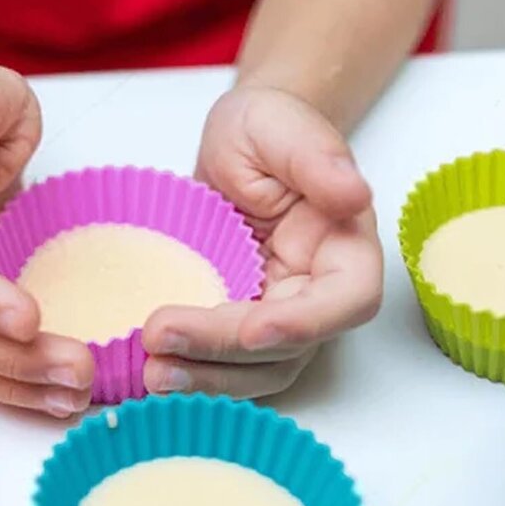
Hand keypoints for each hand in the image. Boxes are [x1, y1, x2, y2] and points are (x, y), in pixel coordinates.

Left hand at [142, 84, 382, 397]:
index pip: (347, 301)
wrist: (232, 152)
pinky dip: (191, 377)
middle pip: (287, 347)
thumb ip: (317, 158)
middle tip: (159, 337)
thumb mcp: (280, 126)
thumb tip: (354, 194)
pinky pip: (223, 369)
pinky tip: (150, 374)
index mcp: (345, 250)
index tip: (253, 329)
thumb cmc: (264, 132)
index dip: (303, 324)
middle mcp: (317, 297)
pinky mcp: (237, 333)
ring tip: (151, 372)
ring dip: (204, 379)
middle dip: (223, 350)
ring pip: (254, 372)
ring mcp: (278, 321)